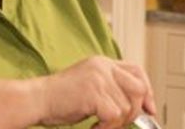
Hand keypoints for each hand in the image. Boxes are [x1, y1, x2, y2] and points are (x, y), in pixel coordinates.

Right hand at [38, 56, 155, 128]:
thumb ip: (111, 89)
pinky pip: (114, 115)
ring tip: (101, 126)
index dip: (148, 90)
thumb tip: (137, 107)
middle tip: (123, 123)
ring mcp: (99, 79)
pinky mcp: (94, 93)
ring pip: (127, 106)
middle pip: (139, 87)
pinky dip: (108, 127)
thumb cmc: (59, 98)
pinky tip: (94, 127)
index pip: (137, 70)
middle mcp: (104, 67)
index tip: (150, 108)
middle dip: (136, 109)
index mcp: (104, 63)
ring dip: (117, 123)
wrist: (34, 99)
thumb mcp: (90, 86)